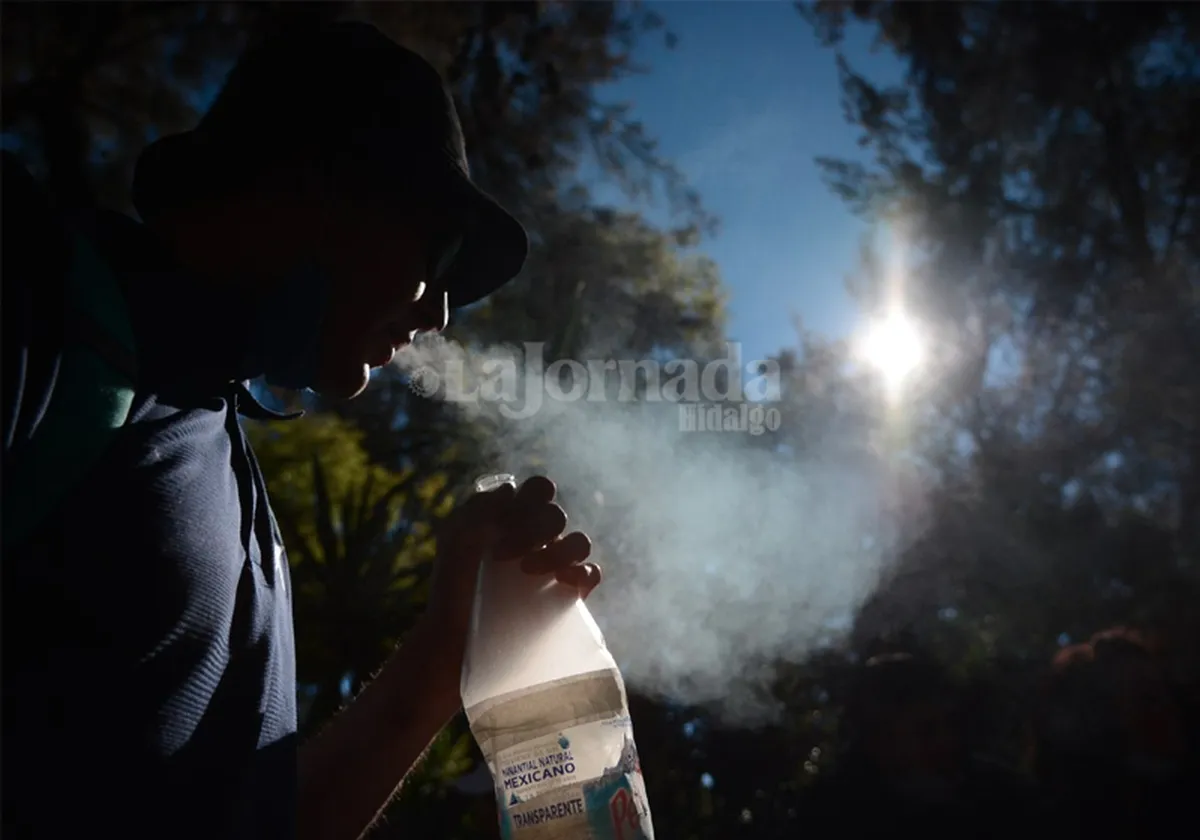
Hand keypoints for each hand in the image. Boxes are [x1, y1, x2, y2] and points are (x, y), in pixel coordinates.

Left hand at [422, 475, 599, 670]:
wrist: (456, 639)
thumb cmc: (452, 589)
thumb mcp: (454, 543)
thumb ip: (477, 511)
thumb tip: (511, 488)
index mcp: (517, 519)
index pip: (540, 490)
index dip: (533, 496)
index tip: (507, 521)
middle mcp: (540, 539)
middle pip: (557, 515)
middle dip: (532, 530)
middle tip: (501, 555)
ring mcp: (556, 566)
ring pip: (579, 542)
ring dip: (557, 551)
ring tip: (527, 571)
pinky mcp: (569, 595)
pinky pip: (590, 574)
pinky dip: (582, 573)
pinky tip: (559, 581)